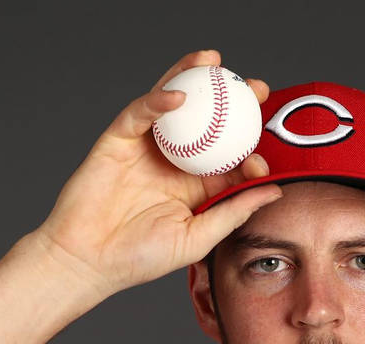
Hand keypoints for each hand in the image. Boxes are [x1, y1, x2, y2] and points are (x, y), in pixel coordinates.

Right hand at [32, 50, 281, 306]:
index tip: (261, 157)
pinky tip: (179, 93)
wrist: (90, 260)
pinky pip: (141, 112)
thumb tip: (275, 190)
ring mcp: (147, 148)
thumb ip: (233, 212)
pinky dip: (159, 99)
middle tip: (257, 89)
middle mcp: (175, 162)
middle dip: (233, 101)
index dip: (250, 149)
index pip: (230, 158)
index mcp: (197, 187)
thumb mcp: (198, 238)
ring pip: (174, 104)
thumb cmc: (141, 258)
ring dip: (194, 78)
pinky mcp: (120, 139)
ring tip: (214, 62)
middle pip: (209, 122)